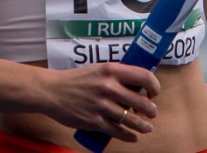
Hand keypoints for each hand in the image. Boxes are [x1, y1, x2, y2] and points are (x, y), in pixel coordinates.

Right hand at [39, 63, 160, 141]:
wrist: (52, 91)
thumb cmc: (77, 79)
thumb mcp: (99, 69)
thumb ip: (117, 76)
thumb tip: (138, 85)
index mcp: (111, 70)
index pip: (144, 76)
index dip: (154, 86)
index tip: (153, 93)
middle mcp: (109, 87)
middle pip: (141, 101)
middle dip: (151, 110)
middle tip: (152, 113)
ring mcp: (102, 105)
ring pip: (132, 119)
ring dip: (144, 125)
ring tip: (148, 127)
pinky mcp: (94, 121)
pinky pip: (117, 131)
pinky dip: (129, 135)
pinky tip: (133, 136)